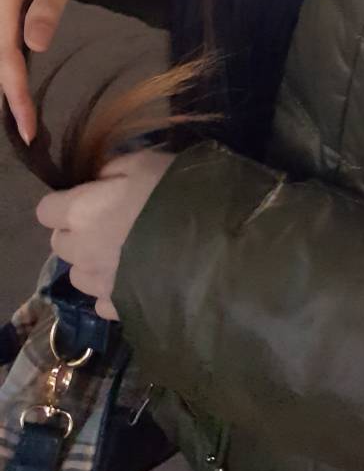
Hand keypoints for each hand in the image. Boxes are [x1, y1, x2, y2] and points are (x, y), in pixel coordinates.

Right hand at [0, 0, 140, 143]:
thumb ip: (50, 3)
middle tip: (26, 131)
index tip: (25, 122)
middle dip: (7, 92)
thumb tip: (33, 47)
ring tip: (23, 118)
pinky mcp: (10, 1)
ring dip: (8, 81)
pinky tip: (19, 88)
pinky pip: (5, 39)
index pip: (3, 46)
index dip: (13, 88)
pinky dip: (12, 64)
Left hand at [35, 148, 176, 319]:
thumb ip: (111, 168)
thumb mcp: (144, 162)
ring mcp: (98, 285)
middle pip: (60, 243)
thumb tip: (97, 178)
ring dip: (92, 263)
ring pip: (78, 274)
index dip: (64, 202)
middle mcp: (81, 252)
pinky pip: (102, 300)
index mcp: (80, 213)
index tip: (90, 197)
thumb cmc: (174, 193)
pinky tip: (136, 277)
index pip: (45, 210)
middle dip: (78, 232)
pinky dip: (112, 290)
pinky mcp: (119, 308)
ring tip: (125, 252)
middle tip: (112, 222)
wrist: (210, 244)